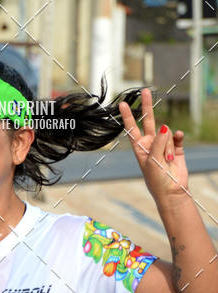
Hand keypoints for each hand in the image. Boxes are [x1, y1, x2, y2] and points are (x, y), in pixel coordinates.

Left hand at [119, 88, 187, 204]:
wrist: (172, 191)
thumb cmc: (157, 180)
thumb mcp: (152, 162)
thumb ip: (158, 143)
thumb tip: (166, 127)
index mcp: (140, 149)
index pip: (132, 129)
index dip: (128, 117)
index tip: (123, 104)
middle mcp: (151, 144)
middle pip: (148, 121)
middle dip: (147, 107)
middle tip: (146, 91)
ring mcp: (164, 145)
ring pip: (166, 134)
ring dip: (168, 148)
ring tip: (168, 161)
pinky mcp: (177, 147)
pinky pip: (177, 136)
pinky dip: (178, 138)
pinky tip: (178, 139)